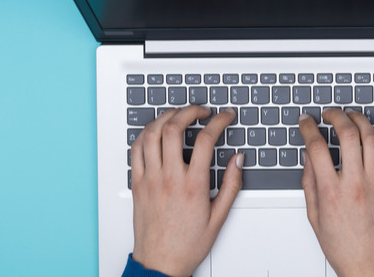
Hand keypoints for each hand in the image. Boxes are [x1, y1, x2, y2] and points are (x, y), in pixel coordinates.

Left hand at [131, 106, 242, 276]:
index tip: (224, 116)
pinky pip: (135, 150)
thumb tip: (237, 159)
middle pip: (173, 128)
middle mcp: (169, 178)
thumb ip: (232, 184)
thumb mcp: (220, 216)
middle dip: (189, 110)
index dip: (218, 120)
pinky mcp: (137, 184)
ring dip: (166, 117)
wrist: (160, 262)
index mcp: (193, 185)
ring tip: (179, 115)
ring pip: (151, 134)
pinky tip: (156, 132)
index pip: (206, 139)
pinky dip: (146, 134)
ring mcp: (149, 179)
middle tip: (201, 110)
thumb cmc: (187, 244)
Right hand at [299, 109, 373, 276]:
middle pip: (348, 134)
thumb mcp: (315, 216)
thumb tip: (308, 157)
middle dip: (336, 116)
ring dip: (360, 121)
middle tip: (330, 113)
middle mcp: (355, 183)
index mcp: (331, 191)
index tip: (306, 121)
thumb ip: (309, 183)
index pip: (316, 147)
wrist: (369, 265)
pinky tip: (373, 136)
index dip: (309, 127)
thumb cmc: (343, 245)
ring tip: (351, 118)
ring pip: (372, 138)